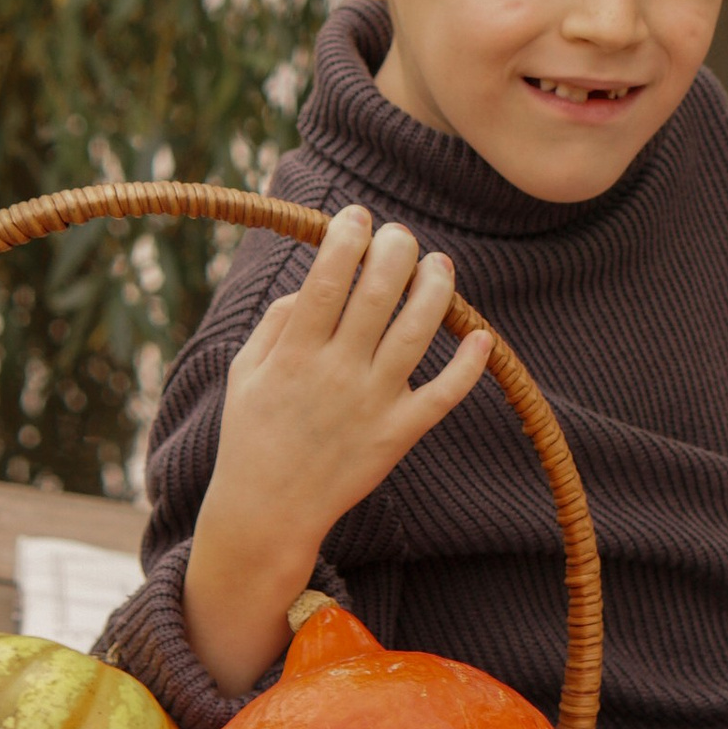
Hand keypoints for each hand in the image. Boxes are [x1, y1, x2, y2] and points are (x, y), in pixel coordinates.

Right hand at [182, 209, 491, 696]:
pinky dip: (468, 366)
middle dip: (395, 250)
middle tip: (400, 235)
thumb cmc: (253, 435)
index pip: (328, 279)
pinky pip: (442, 396)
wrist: (267, 513)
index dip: (347, 237)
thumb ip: (277, 322)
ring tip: (439, 263)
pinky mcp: (398, 435)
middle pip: (379, 294)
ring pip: (417, 332)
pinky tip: (481, 336)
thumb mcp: (246, 373)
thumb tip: (315, 282)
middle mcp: (336, 373)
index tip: (358, 215)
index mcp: (295, 353)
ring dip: (435, 289)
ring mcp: (371, 404)